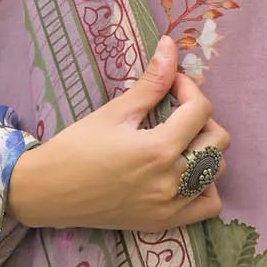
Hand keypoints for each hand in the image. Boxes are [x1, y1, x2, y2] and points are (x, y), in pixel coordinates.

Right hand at [5, 33, 230, 233]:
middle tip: (175, 111)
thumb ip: (151, 82)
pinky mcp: (163, 221)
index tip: (171, 85)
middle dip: (201, 117)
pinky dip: (205, 187)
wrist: (48, 191)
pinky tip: (186, 173)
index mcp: (159, 149)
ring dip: (206, 149)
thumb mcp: (115, 111)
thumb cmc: (76, 147)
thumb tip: (171, 45)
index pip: (200, 110)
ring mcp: (170, 205)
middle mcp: (171, 181)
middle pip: (217, 141)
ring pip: (216, 172)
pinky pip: (207, 206)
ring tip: (181, 140)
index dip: (189, 89)